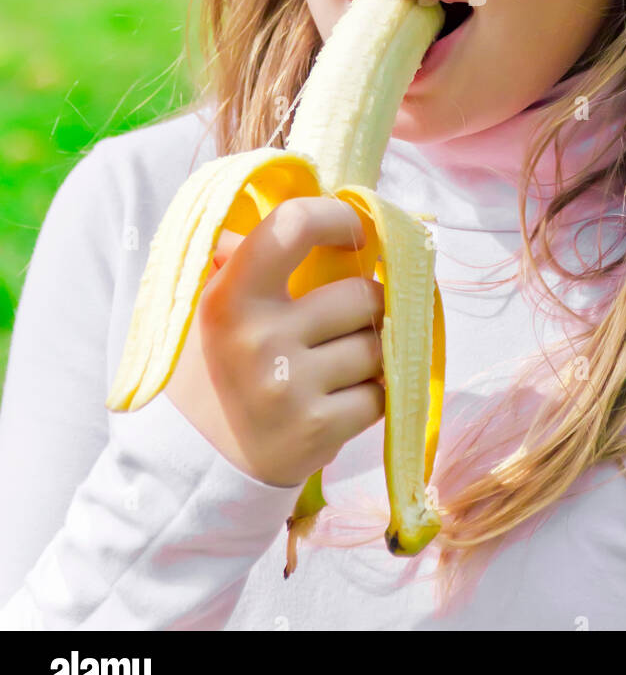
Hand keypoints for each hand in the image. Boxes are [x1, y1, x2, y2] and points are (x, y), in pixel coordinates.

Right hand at [165, 196, 385, 487]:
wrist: (196, 467)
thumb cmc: (212, 372)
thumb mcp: (207, 309)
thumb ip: (236, 256)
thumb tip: (277, 207)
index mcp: (230, 297)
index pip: (294, 226)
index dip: (336, 217)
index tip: (353, 230)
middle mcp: (260, 337)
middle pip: (362, 295)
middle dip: (366, 305)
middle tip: (347, 320)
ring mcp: (291, 386)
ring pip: (378, 346)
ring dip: (370, 355)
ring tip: (335, 367)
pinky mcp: (319, 429)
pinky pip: (380, 394)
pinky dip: (369, 396)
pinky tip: (337, 401)